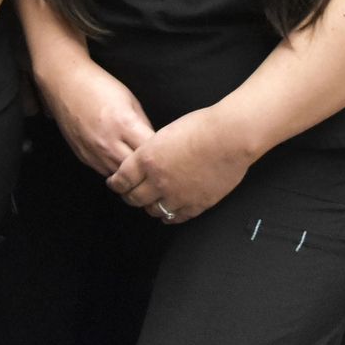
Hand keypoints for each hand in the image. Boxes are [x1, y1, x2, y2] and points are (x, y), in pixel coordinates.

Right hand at [32, 52, 154, 175]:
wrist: (66, 84)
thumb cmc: (100, 86)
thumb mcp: (130, 100)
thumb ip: (143, 125)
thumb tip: (154, 145)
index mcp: (124, 124)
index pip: (150, 152)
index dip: (162, 156)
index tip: (169, 156)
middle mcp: (109, 143)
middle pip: (137, 171)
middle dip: (149, 171)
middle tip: (159, 169)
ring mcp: (94, 154)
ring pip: (122, 178)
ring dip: (133, 175)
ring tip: (142, 170)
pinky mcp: (84, 158)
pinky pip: (106, 173)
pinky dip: (117, 171)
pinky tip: (122, 163)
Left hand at [106, 107, 253, 224]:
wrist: (229, 137)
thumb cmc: (201, 127)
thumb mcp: (166, 132)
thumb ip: (152, 151)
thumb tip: (147, 162)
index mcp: (147, 159)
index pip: (122, 180)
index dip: (116, 184)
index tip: (115, 184)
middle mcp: (158, 181)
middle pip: (134, 198)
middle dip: (129, 196)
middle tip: (129, 194)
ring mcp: (177, 196)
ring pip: (153, 210)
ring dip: (149, 206)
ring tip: (150, 202)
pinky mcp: (195, 205)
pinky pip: (176, 217)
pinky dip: (169, 216)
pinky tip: (168, 213)